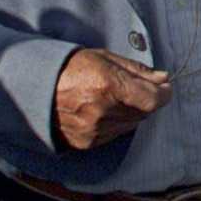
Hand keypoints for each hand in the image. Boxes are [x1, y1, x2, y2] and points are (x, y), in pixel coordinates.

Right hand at [53, 48, 171, 149]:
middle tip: (137, 88)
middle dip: (146, 100)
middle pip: (143, 112)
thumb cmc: (71, 68)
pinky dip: (117, 122)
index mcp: (108, 85)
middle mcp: (102, 110)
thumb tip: (163, 78)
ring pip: (131, 124)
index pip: (152, 99)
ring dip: (132, 112)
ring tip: (115, 97)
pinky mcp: (87, 142)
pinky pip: (115, 134)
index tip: (165, 88)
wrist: (35, 89)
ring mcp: (94, 129)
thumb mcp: (105, 58)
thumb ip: (137, 70)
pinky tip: (104, 109)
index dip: (163, 94)